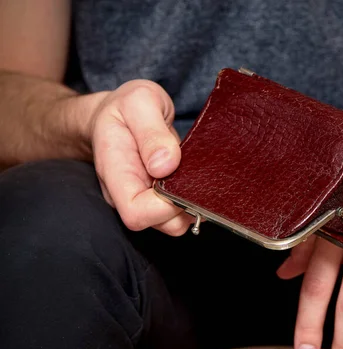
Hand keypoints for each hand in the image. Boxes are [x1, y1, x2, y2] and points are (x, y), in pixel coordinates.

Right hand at [89, 80, 193, 235]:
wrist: (120, 112)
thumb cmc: (126, 107)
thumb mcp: (138, 102)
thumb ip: (150, 131)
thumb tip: (165, 165)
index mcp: (116, 174)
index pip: (135, 213)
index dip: (163, 206)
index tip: (179, 176)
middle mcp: (128, 194)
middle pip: (162, 225)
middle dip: (186, 206)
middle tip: (197, 172)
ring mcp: (146, 199)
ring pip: (176, 222)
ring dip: (194, 204)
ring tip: (198, 172)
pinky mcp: (162, 197)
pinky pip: (182, 211)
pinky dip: (196, 199)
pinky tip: (199, 176)